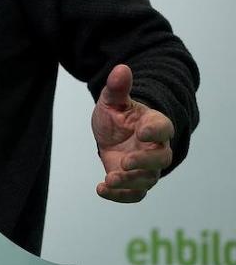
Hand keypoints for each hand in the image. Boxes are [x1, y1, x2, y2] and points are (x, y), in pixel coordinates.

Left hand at [91, 64, 174, 202]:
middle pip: (162, 159)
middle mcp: (155, 148)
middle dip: (144, 162)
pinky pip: (135, 194)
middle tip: (124, 162)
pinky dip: (120, 196)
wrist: (112, 134)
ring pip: (148, 179)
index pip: (163, 127)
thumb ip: (118, 88)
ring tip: (109, 180)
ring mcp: (145, 167)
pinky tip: (101, 190)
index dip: (155, 130)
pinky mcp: (133, 181)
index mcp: (154, 125)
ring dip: (130, 182)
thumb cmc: (117, 116)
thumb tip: (121, 68)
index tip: (142, 132)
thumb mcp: (112, 100)